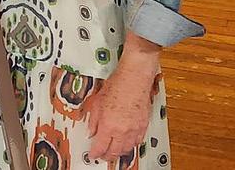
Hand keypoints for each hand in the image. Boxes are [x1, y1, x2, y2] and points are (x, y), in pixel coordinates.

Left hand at [84, 42, 159, 162]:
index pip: (100, 147)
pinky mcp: (143, 125)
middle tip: (102, 156)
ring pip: (127, 149)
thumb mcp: (97, 102)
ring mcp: (134, 129)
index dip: (95, 154)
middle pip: (114, 152)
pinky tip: (127, 144)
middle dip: (107, 156)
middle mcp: (122, 130)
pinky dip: (130, 145)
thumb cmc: (117, 85)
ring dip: (119, 152)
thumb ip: (93, 121)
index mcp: (108, 125)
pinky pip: (137, 142)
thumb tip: (91, 132)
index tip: (92, 155)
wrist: (134, 78)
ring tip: (113, 152)